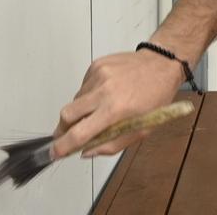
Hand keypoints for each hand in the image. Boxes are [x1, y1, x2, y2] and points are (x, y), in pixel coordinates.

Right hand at [51, 50, 184, 158]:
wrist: (162, 63)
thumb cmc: (157, 97)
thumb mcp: (142, 129)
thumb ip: (112, 144)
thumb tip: (85, 152)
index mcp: (116, 110)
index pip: (79, 133)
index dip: (62, 146)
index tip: (54, 153)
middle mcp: (104, 91)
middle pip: (66, 115)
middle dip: (63, 129)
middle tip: (68, 135)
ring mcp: (98, 75)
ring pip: (75, 100)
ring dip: (81, 110)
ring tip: (100, 109)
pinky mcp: (96, 65)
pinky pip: (83, 86)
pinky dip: (89, 95)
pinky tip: (105, 93)